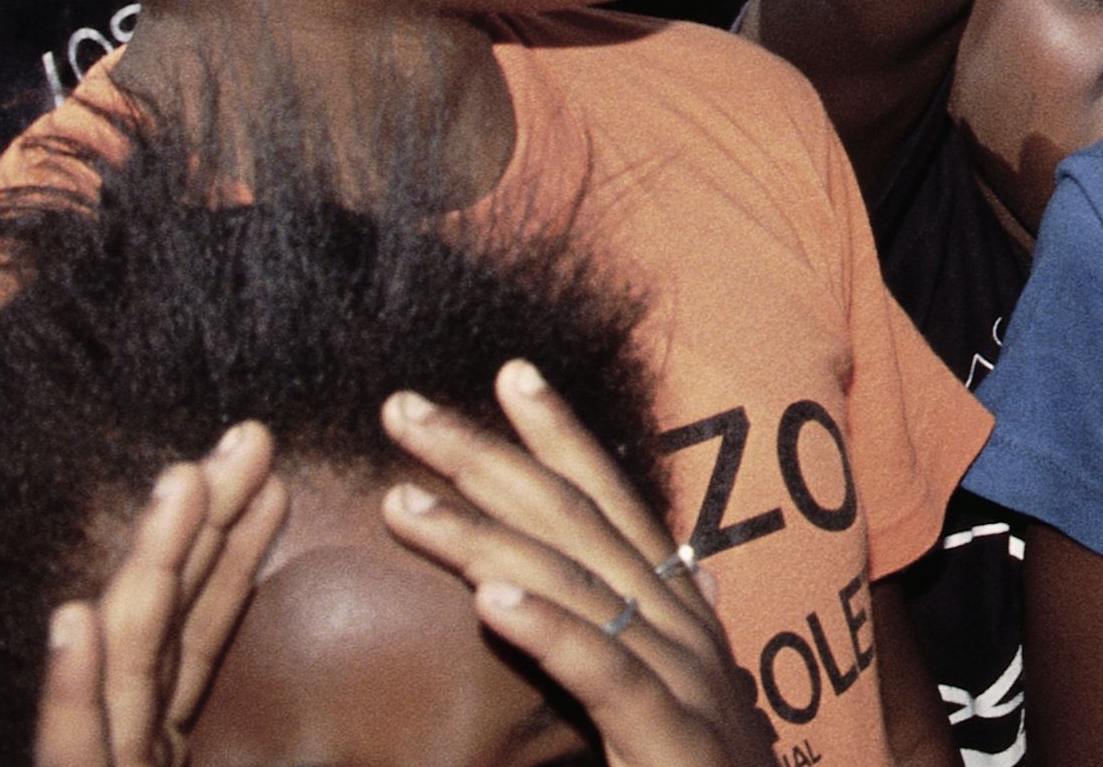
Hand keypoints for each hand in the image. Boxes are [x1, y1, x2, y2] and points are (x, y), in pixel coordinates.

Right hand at [31, 423, 285, 766]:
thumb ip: (187, 712)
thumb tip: (197, 695)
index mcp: (158, 733)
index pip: (203, 628)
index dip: (237, 552)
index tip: (275, 478)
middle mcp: (128, 737)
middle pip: (170, 617)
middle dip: (204, 525)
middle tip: (251, 438)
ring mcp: (101, 766)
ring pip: (126, 657)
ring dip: (150, 568)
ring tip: (180, 484)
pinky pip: (72, 745)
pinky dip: (68, 684)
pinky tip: (70, 619)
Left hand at [380, 362, 776, 766]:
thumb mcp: (696, 698)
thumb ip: (681, 638)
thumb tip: (700, 577)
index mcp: (679, 613)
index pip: (613, 503)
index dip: (562, 434)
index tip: (509, 373)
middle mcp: (682, 626)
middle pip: (577, 521)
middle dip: (487, 459)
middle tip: (402, 411)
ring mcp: (682, 676)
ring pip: (576, 585)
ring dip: (483, 537)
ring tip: (403, 504)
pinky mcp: (670, 735)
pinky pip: (604, 672)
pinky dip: (549, 630)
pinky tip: (490, 600)